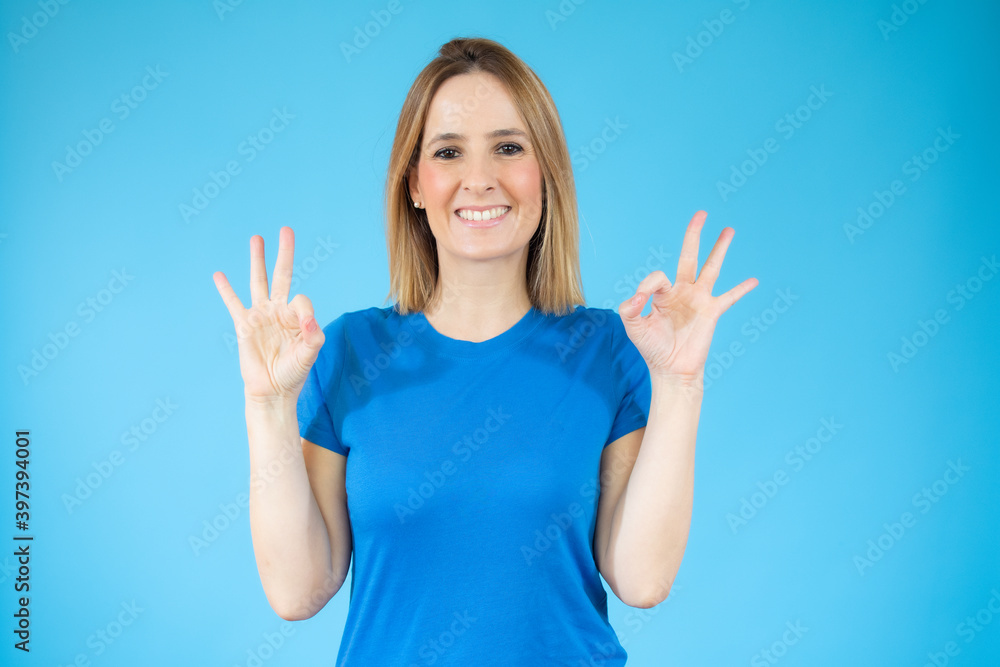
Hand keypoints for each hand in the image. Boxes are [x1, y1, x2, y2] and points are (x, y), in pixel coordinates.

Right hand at [213, 226, 325, 401]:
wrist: (272, 390)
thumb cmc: (293, 373)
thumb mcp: (309, 355)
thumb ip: (313, 336)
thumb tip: (308, 319)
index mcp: (297, 316)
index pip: (301, 299)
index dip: (303, 310)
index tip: (304, 325)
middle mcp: (279, 310)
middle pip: (281, 275)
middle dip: (284, 253)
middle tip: (286, 229)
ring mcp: (261, 315)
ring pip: (258, 281)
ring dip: (257, 260)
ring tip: (256, 238)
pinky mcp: (244, 324)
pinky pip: (233, 303)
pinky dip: (226, 289)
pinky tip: (219, 274)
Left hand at [618, 211, 757, 384]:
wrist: (671, 369)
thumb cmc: (651, 348)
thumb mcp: (633, 327)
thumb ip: (630, 308)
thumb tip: (641, 295)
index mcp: (662, 293)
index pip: (658, 276)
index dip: (649, 285)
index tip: (644, 301)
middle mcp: (682, 291)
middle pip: (689, 256)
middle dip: (694, 235)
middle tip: (701, 213)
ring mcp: (699, 300)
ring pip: (711, 268)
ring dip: (720, 249)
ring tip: (729, 230)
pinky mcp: (712, 312)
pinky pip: (729, 298)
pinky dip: (741, 289)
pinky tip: (753, 280)